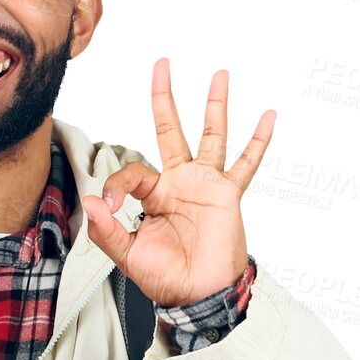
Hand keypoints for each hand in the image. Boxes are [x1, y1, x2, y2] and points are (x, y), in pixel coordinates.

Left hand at [79, 59, 273, 306]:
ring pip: (212, 135)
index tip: (109, 201)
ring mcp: (206, 185)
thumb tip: (90, 198)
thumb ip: (106, 228)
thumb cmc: (165, 277)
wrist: (199, 296)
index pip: (132, 170)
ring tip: (220, 73)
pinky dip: (258, 142)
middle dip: (164, 97)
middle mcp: (179, 182)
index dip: (116, 182)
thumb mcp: (126, 254)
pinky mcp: (229, 195)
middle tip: (162, 63)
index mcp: (152, 194)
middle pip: (170, 129)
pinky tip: (268, 116)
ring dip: (215, 105)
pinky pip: (246, 164)